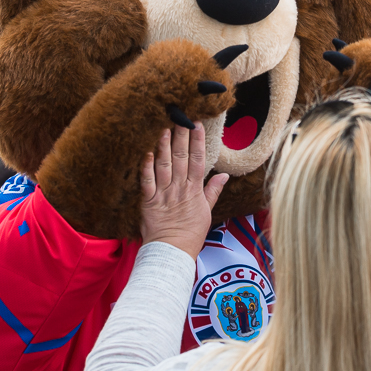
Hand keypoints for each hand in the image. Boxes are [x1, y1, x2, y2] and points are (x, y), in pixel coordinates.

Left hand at [140, 124, 228, 257]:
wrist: (172, 252)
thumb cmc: (190, 234)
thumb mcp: (207, 212)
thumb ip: (213, 191)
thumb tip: (224, 175)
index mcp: (194, 191)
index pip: (197, 161)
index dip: (197, 142)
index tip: (198, 125)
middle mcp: (179, 189)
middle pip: (181, 158)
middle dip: (181, 137)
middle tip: (180, 118)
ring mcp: (164, 194)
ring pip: (164, 166)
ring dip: (164, 146)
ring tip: (163, 128)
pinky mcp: (149, 202)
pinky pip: (147, 181)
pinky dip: (146, 167)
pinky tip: (146, 152)